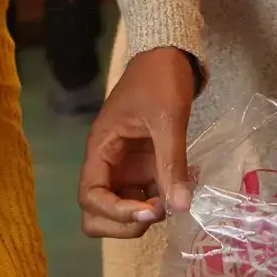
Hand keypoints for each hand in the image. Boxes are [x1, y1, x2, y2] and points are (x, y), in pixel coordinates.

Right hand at [78, 46, 195, 237]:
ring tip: (176, 197)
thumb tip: (180, 206)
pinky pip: (146, 195)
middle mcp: (108, 163)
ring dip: (146, 215)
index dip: (116, 212)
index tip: (150, 209)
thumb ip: (172, 162)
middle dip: (125, 222)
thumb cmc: (160, 79)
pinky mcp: (145, 165)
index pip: (90, 197)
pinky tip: (186, 186)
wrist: (169, 54)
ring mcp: (127, 167)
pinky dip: (163, 199)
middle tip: (159, 209)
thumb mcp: (167, 119)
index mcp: (101, 149)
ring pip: (122, 210)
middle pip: (97, 214)